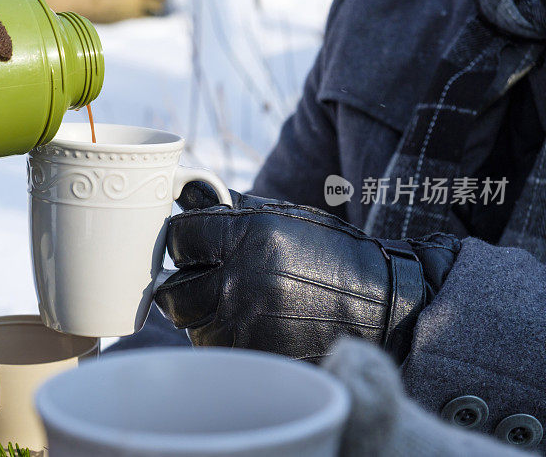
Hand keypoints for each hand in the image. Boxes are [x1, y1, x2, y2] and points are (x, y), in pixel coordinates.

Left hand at [155, 183, 460, 362]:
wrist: (381, 306)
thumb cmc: (330, 254)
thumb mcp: (284, 216)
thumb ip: (229, 208)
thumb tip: (184, 192)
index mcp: (247, 238)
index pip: (177, 238)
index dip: (183, 240)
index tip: (192, 244)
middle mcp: (238, 284)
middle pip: (172, 291)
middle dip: (184, 284)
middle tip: (205, 279)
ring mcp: (243, 328)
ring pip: (190, 325)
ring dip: (203, 314)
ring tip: (239, 303)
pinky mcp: (253, 360)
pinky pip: (216, 350)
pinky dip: (224, 339)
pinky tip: (251, 325)